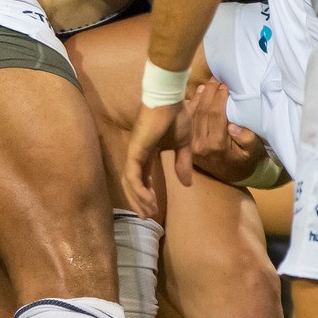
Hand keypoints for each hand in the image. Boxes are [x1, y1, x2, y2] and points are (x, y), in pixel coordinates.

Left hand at [122, 100, 182, 218]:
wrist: (169, 101)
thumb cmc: (175, 117)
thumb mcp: (183, 145)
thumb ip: (182, 163)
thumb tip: (186, 184)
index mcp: (147, 153)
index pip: (143, 178)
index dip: (147, 193)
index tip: (153, 208)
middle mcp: (138, 155)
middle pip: (134, 184)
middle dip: (139, 201)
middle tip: (147, 217)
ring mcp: (134, 153)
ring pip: (130, 183)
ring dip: (138, 200)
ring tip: (147, 213)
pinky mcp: (134, 152)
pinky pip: (132, 176)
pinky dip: (139, 190)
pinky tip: (147, 201)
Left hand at [182, 79, 267, 183]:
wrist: (230, 174)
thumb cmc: (244, 159)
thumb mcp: (253, 152)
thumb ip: (247, 140)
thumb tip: (234, 126)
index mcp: (216, 145)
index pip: (215, 115)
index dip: (219, 97)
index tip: (226, 85)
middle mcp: (199, 144)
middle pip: (202, 111)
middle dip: (209, 92)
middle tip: (216, 79)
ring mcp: (190, 143)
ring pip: (193, 113)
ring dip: (200, 96)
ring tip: (208, 83)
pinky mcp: (186, 141)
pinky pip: (188, 118)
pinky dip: (192, 103)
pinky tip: (198, 93)